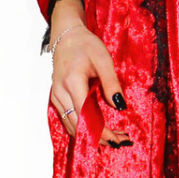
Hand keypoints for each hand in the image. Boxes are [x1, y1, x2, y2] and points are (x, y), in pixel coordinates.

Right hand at [49, 25, 130, 146]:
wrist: (66, 36)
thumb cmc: (85, 45)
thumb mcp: (103, 60)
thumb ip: (111, 83)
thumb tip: (120, 106)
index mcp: (72, 83)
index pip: (86, 116)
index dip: (101, 132)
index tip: (118, 140)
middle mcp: (60, 94)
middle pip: (78, 126)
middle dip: (100, 137)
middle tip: (122, 141)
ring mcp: (56, 98)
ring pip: (73, 126)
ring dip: (92, 135)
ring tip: (116, 137)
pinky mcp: (57, 99)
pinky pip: (70, 119)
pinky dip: (85, 128)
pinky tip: (101, 129)